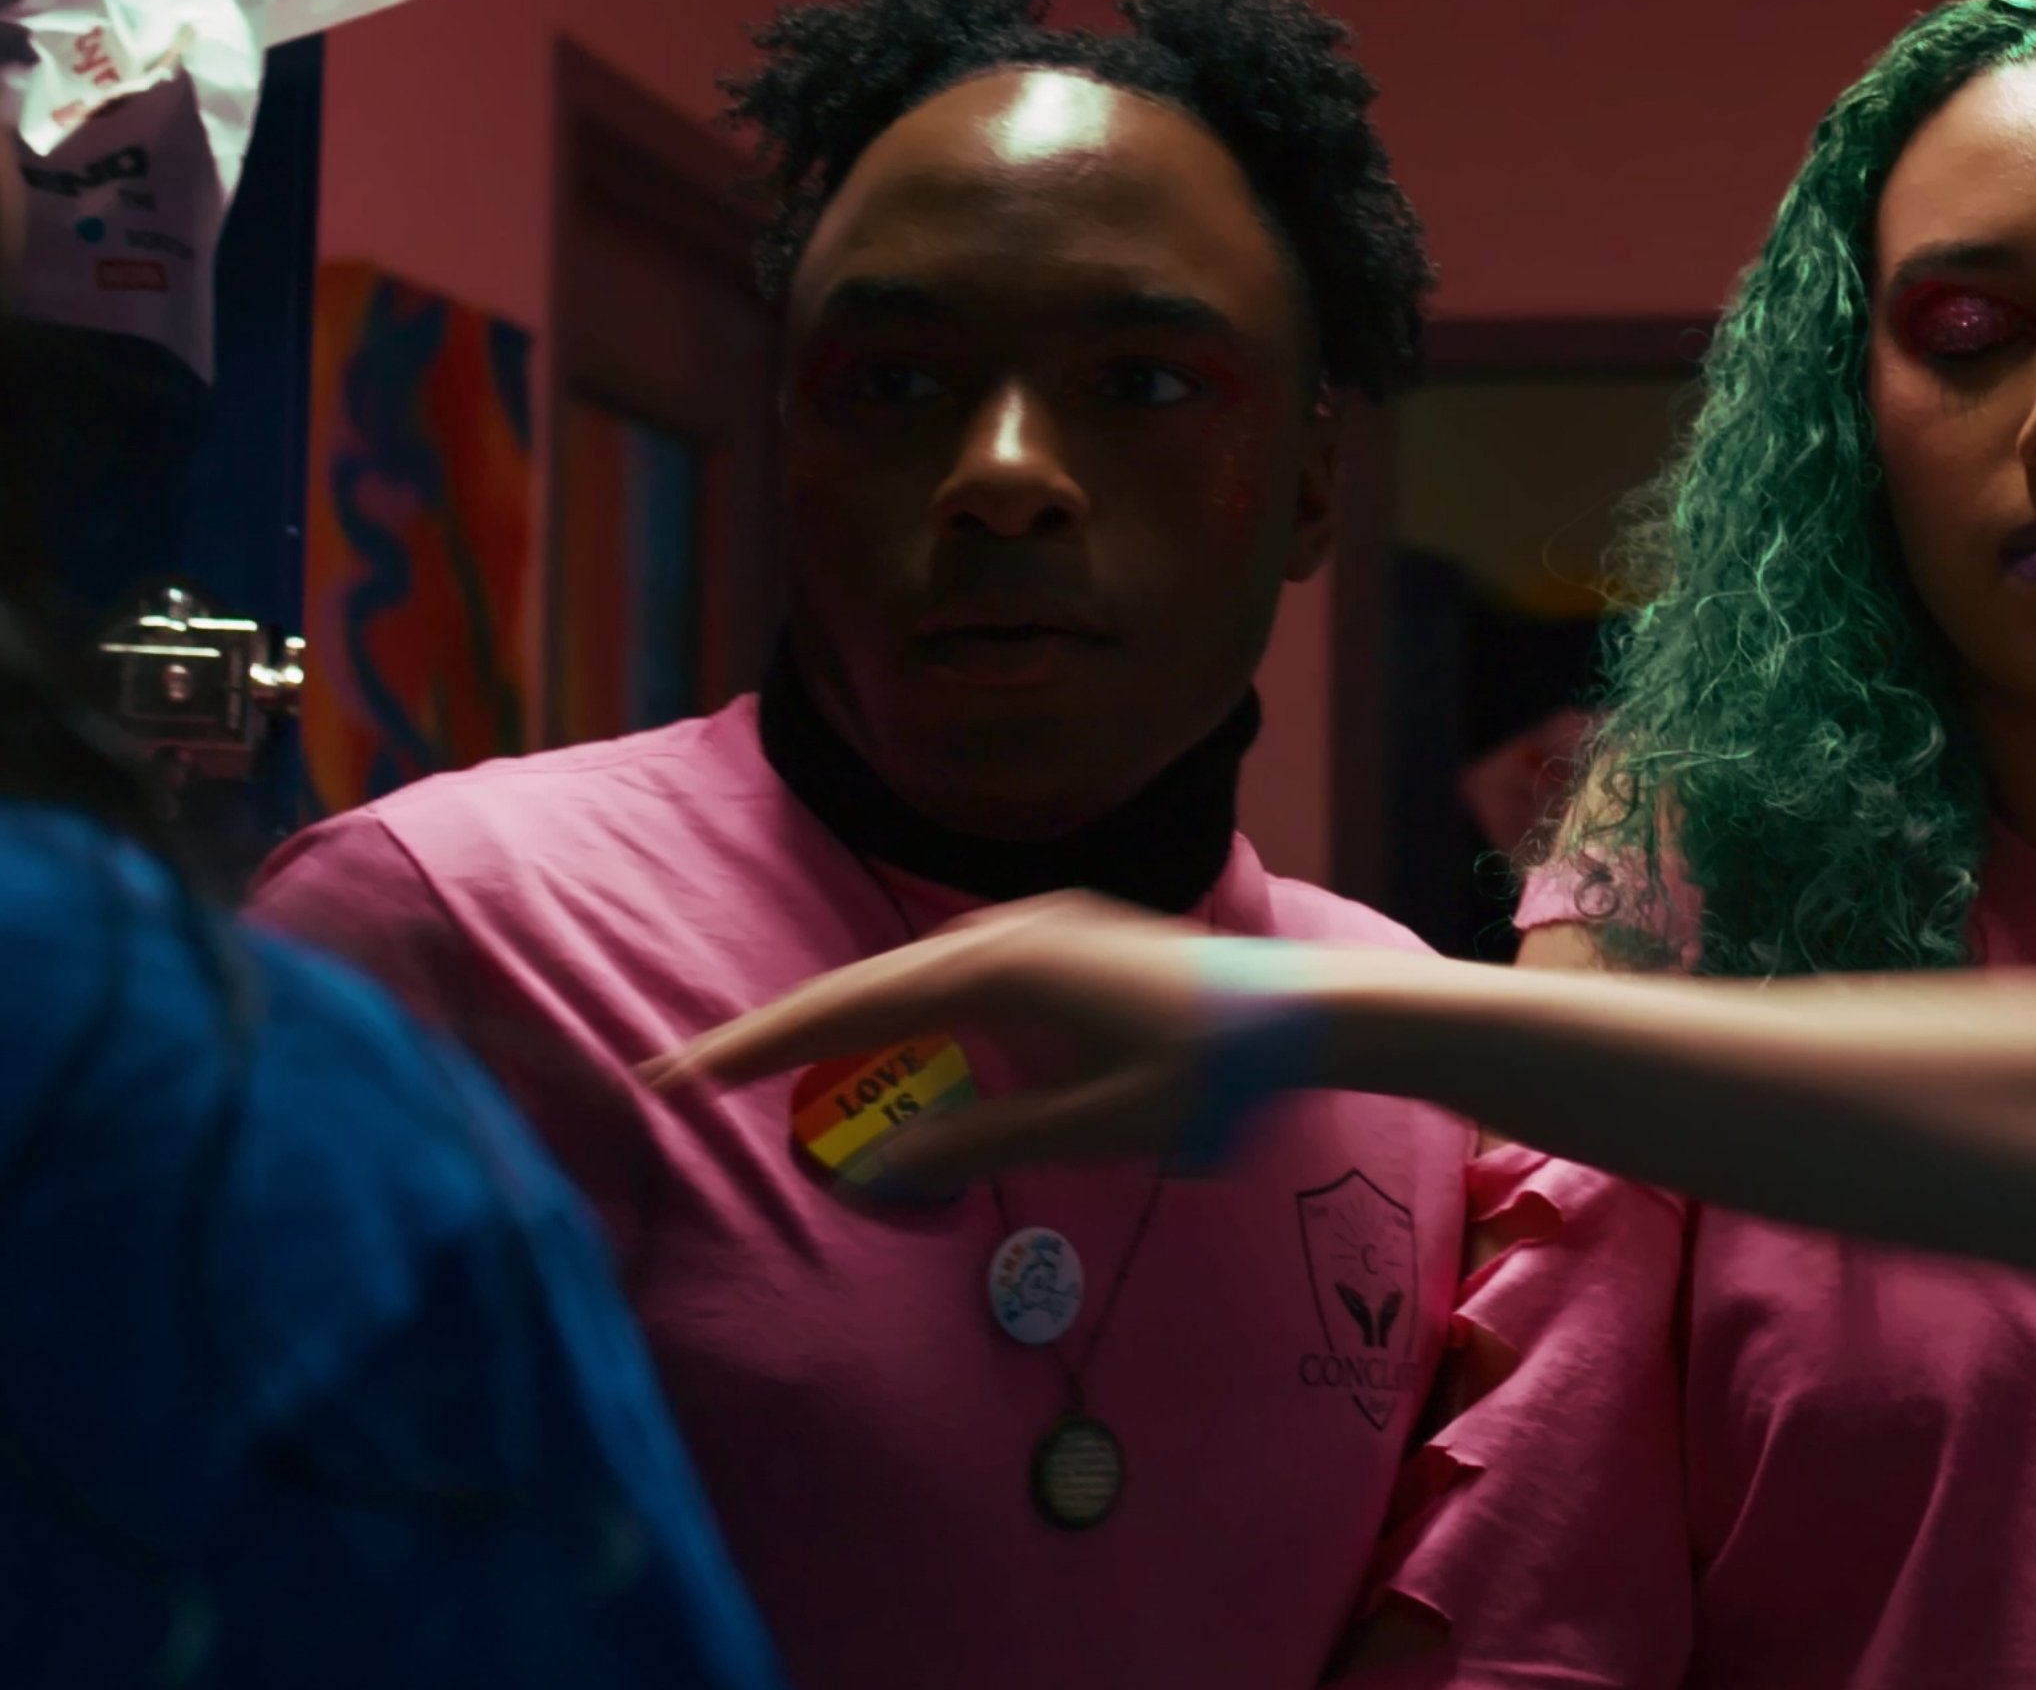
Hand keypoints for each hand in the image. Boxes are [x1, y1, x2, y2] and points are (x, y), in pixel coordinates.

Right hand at [639, 892, 1326, 1183]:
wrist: (1299, 1011)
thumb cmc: (1206, 1072)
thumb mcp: (1095, 1124)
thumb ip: (986, 1139)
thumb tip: (883, 1163)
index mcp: (1000, 970)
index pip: (849, 1012)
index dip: (759, 1045)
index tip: (678, 1074)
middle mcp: (1005, 932)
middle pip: (862, 986)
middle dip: (778, 1034)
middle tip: (688, 1077)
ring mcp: (1035, 928)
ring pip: (906, 979)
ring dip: (842, 1024)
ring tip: (766, 1067)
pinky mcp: (1060, 941)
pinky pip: (951, 977)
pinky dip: (900, 1014)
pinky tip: (888, 1046)